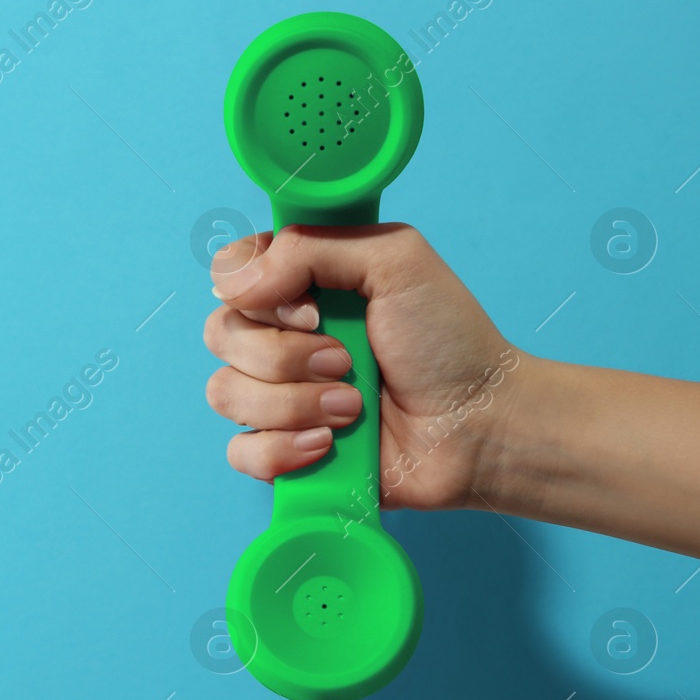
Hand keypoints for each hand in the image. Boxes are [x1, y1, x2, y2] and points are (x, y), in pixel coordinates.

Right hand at [204, 223, 522, 510]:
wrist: (479, 425)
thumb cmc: (448, 341)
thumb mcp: (395, 260)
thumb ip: (310, 247)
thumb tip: (236, 284)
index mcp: (299, 287)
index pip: (228, 274)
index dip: (255, 290)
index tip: (313, 307)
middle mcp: (281, 339)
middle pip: (220, 334)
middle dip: (284, 355)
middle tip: (346, 361)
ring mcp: (278, 398)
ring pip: (225, 393)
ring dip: (293, 403)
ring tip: (353, 408)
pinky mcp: (282, 452)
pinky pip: (240, 451)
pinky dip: (284, 449)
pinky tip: (331, 444)